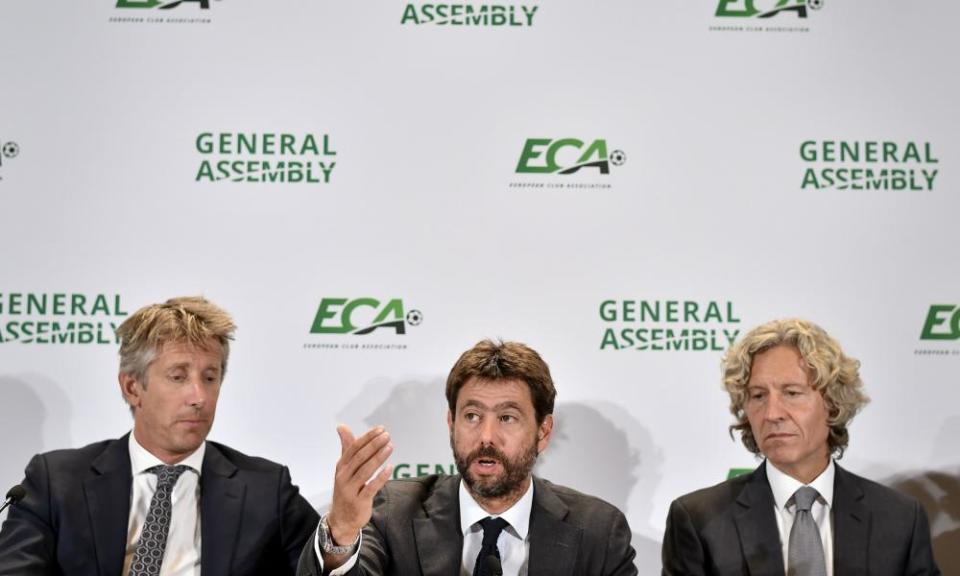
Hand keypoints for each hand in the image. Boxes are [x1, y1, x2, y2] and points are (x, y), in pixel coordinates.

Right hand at [326, 425, 392, 547]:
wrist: (341, 518)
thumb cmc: (346, 488)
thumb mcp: (345, 468)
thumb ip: (347, 447)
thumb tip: (341, 426)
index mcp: (341, 466)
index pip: (354, 448)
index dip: (367, 438)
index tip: (380, 429)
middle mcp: (344, 476)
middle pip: (360, 457)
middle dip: (374, 445)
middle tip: (387, 435)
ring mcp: (350, 489)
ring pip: (365, 471)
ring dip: (378, 457)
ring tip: (390, 446)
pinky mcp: (359, 501)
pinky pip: (371, 487)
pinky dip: (381, 477)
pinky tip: (390, 467)